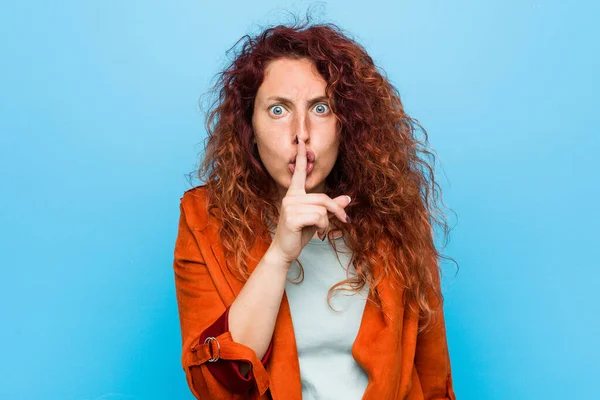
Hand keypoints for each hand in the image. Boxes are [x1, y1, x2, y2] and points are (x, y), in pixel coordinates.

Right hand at [269, 136, 350, 264]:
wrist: (285, 250)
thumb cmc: (299, 233)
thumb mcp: (317, 218)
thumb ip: (330, 207)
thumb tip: (347, 199)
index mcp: (294, 194)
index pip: (297, 172)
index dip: (300, 156)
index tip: (300, 140)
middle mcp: (290, 197)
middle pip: (323, 198)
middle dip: (336, 211)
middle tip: (343, 221)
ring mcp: (289, 206)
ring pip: (322, 209)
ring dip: (327, 222)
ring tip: (319, 229)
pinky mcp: (292, 217)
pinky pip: (318, 217)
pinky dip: (322, 227)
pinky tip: (316, 233)